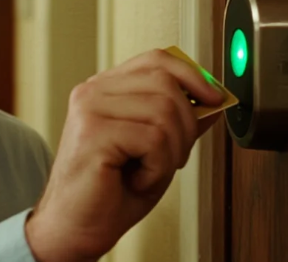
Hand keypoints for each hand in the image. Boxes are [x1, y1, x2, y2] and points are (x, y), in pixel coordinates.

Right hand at [25, 48, 224, 261]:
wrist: (74, 228)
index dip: (191, 74)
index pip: (155, 60)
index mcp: (105, 89)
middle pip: (165, 82)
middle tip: (172, 157)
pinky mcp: (93, 132)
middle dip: (186, 124)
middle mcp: (93, 92)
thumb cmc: (109, 192)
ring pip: (164, 111)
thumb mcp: (155, 150)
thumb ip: (178, 121)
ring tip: (149, 171)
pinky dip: (157, 168)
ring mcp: (90, 108)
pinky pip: (154, 139)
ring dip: (171, 152)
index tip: (213, 97)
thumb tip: (212, 101)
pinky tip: (137, 179)